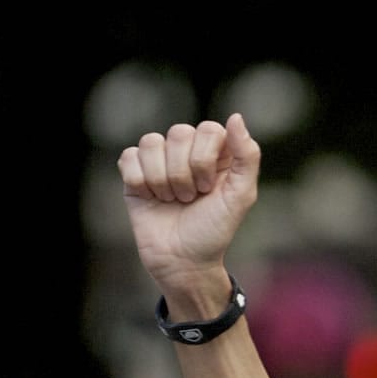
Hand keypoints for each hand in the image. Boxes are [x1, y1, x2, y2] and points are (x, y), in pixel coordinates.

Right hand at [118, 114, 261, 304]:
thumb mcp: (241, 196)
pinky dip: (140, 182)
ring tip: (173, 200)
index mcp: (216, 153)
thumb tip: (236, 116)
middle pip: (179, 133)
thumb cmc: (215, 230)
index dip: (205, 159)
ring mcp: (159, 161)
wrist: (183, 261)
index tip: (209, 188)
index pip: (208, 129)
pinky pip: (129, 157)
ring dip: (163, 180)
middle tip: (191, 198)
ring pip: (151, 142)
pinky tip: (151, 198)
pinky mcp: (134, 173)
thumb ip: (247, 156)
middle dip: (185, 173)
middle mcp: (187, 152)